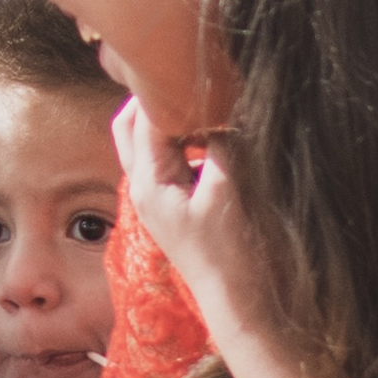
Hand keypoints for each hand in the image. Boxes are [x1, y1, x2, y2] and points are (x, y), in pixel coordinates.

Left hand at [115, 94, 261, 354]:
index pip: (145, 115)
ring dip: (175, 118)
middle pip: (133, 124)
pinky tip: (220, 135)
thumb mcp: (231, 187)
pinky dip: (190, 139)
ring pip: (153, 140)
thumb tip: (220, 100)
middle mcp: (145, 186)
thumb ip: (221, 139)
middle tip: (195, 79)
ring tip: (211, 103)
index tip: (199, 69)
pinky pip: (176, 157)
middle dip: (157, 97)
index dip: (170, 88)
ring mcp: (161, 196)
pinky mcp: (180, 204)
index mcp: (148, 181)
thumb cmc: (236, 255)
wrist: (244, 308)